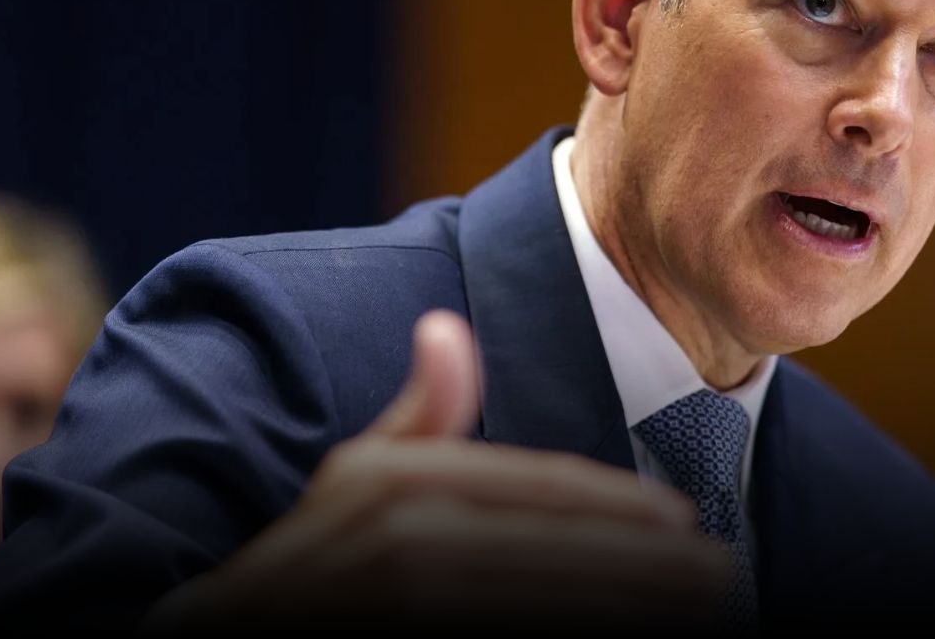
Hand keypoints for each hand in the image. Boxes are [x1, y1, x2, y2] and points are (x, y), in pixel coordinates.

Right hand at [141, 310, 728, 627]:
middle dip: (645, 566)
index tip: (687, 523)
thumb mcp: (349, 482)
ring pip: (540, 609)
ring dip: (626, 611)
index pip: (530, 490)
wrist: (212, 638)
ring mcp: (391, 606)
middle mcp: (390, 543)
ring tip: (701, 617)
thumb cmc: (300, 568)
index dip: (617, 508)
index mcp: (385, 483)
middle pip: (549, 553)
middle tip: (722, 576)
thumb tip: (445, 328)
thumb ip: (413, 416)